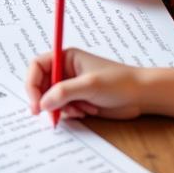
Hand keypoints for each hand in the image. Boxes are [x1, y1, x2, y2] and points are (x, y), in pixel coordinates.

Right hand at [26, 48, 143, 121]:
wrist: (142, 96)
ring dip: (62, 108)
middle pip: (40, 85)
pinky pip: (62, 109)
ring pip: (51, 99)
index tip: (36, 102)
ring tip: (81, 109)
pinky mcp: (78, 100)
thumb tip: (42, 103)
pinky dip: (71, 113)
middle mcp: (65, 71)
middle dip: (45, 100)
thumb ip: (63, 92)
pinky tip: (88, 111)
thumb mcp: (89, 85)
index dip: (32, 84)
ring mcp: (71, 86)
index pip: (37, 67)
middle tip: (49, 115)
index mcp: (65, 58)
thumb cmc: (119, 82)